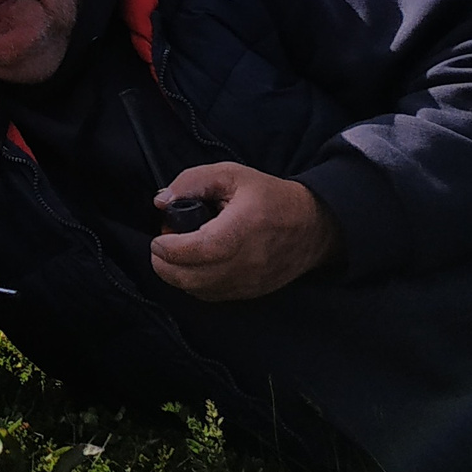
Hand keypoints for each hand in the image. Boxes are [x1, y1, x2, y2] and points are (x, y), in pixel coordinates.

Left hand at [149, 161, 339, 301]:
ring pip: (198, 291)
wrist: (312, 226)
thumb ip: (192, 181)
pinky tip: (195, 265)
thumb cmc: (270, 197)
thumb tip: (161, 201)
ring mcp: (248, 283)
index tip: (159, 237)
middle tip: (163, 244)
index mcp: (242, 229)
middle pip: (191, 278)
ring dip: (178, 275)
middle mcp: (246, 262)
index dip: (170, 248)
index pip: (198, 249)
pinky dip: (194, 284)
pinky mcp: (250, 293)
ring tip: (180, 251)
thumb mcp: (231, 174)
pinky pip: (211, 296)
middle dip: (164, 264)